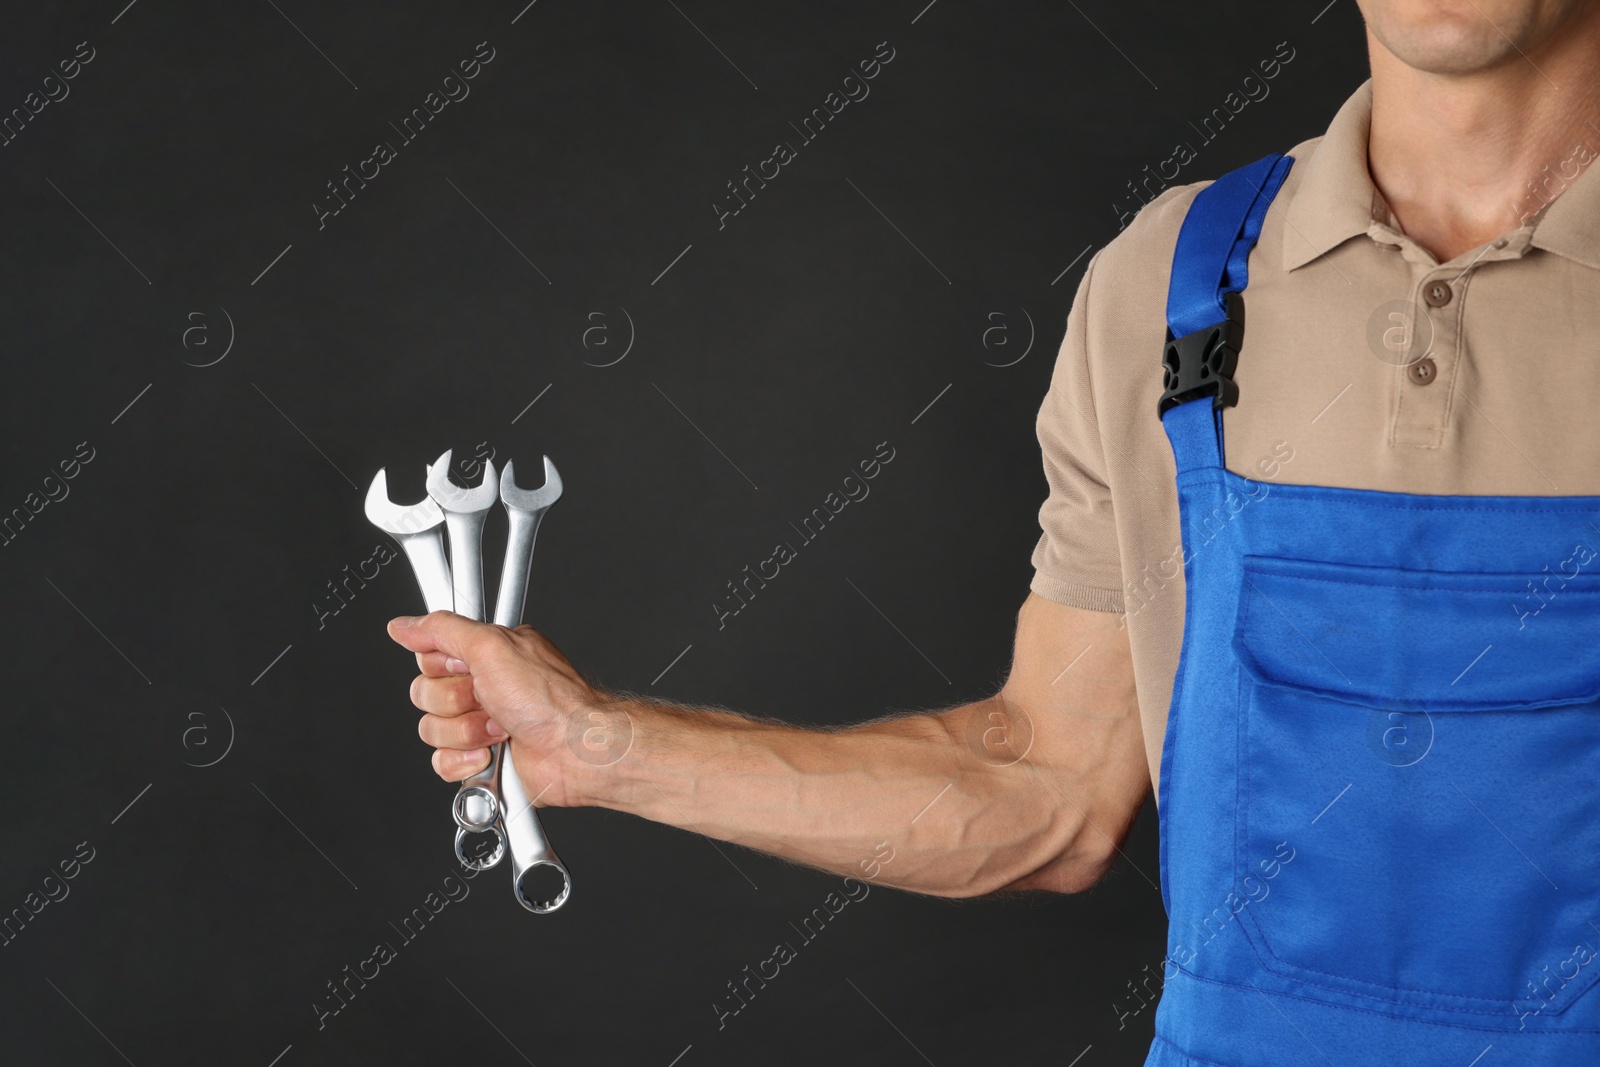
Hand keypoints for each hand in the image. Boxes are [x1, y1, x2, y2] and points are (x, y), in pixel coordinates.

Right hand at [386, 611, 605, 807]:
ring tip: (500, 727)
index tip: (466, 668)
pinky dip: (465, 761)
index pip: (430, 655)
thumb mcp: (491, 645)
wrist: (573, 750)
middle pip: (425, 694)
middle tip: (489, 699)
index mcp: (486, 655)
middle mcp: (483, 687)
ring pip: (431, 730)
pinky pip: (441, 762)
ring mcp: (480, 724)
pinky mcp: (480, 759)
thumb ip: (442, 629)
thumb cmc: (548, 698)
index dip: (442, 666)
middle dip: (456, 701)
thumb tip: (405, 625)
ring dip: (465, 732)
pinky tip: (492, 754)